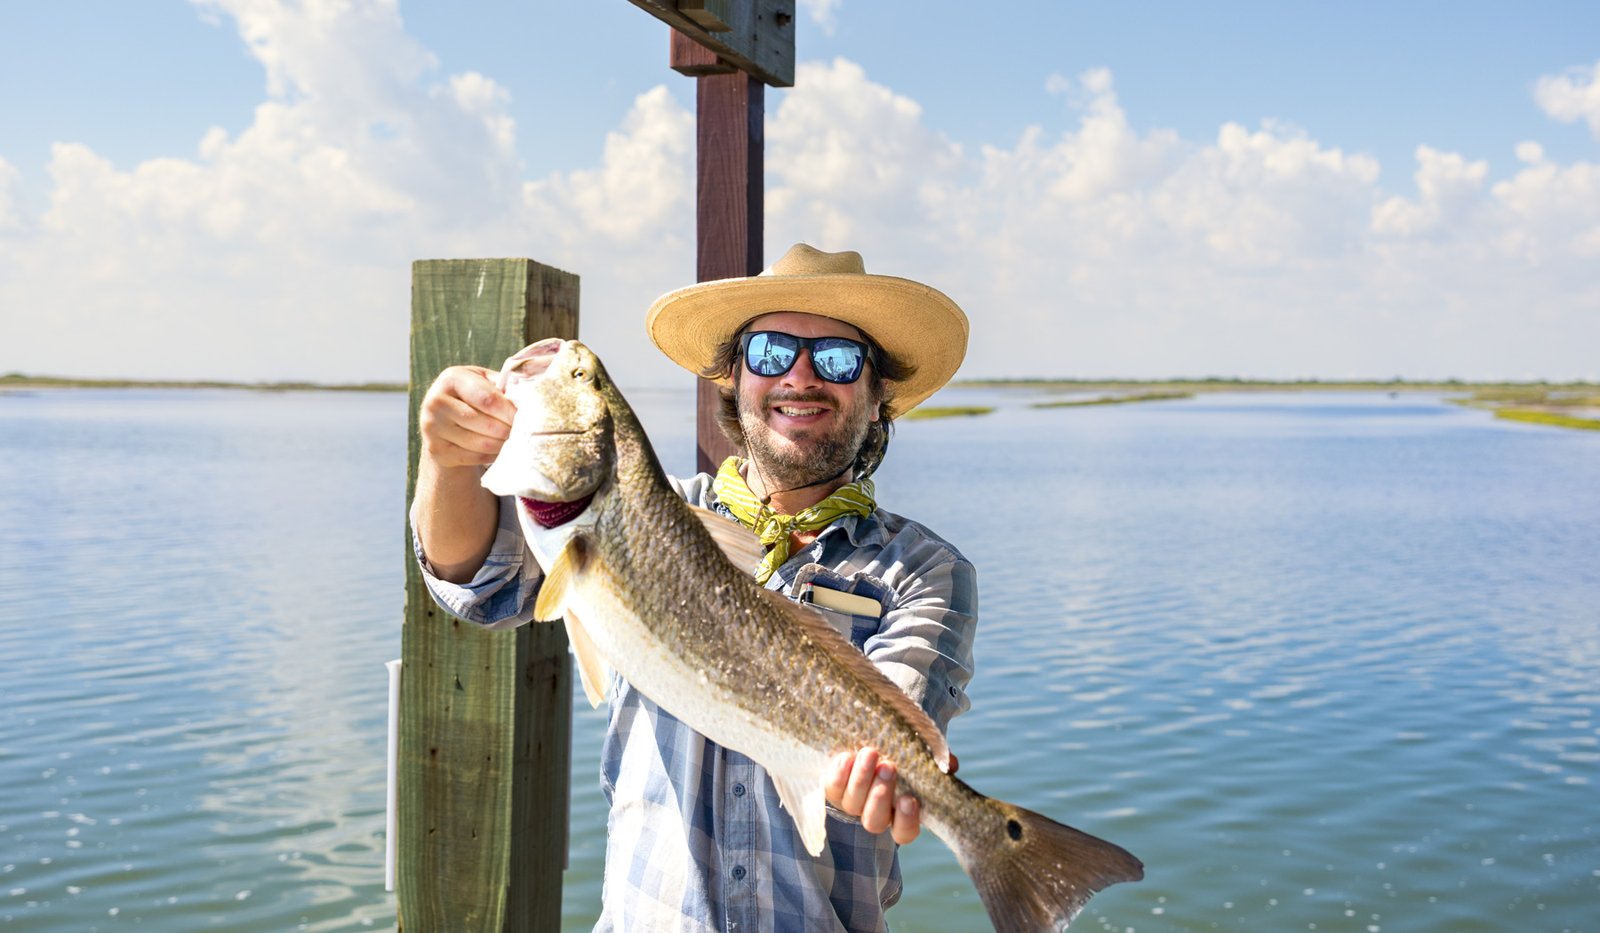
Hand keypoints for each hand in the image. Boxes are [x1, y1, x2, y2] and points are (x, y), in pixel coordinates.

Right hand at [418, 365, 517, 467]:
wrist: (443, 419)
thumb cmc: (473, 395)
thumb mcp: (484, 381)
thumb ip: (502, 385)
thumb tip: (530, 398)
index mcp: (452, 378)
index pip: (488, 399)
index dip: (510, 412)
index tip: (526, 418)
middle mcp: (436, 402)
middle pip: (486, 424)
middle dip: (509, 430)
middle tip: (524, 433)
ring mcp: (432, 427)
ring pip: (481, 444)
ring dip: (502, 444)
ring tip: (513, 440)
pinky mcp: (436, 450)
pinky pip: (473, 457)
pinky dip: (491, 456)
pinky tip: (499, 450)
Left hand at [824, 747, 957, 845]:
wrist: (871, 742)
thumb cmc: (904, 754)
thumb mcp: (923, 756)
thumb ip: (938, 761)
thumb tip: (951, 764)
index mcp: (901, 815)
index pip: (905, 832)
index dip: (906, 821)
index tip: (909, 800)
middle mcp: (876, 814)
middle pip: (874, 821)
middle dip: (880, 795)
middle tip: (889, 767)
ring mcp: (853, 804)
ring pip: (852, 804)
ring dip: (862, 779)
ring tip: (870, 753)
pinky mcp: (835, 790)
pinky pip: (832, 789)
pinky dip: (840, 774)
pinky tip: (848, 757)